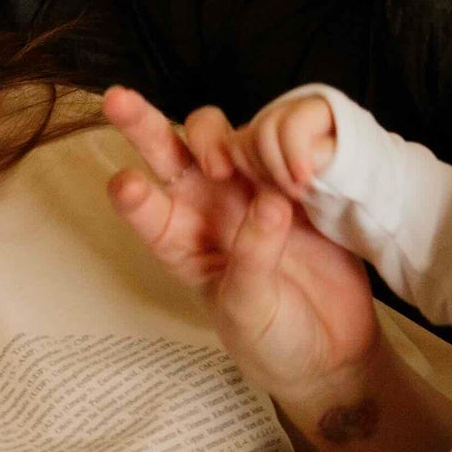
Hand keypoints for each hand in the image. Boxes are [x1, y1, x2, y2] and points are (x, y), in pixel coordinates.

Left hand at [102, 86, 378, 406]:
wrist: (332, 350)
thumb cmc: (273, 340)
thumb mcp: (249, 310)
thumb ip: (252, 258)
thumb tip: (269, 202)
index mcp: (182, 243)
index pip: (147, 211)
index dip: (133, 195)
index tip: (128, 185)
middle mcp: (209, 209)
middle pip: (169, 154)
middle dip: (142, 124)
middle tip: (119, 101)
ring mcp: (251, 194)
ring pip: (224, 139)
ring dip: (221, 138)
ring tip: (241, 171)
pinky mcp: (293, 189)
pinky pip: (280, 150)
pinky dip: (281, 145)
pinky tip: (291, 169)